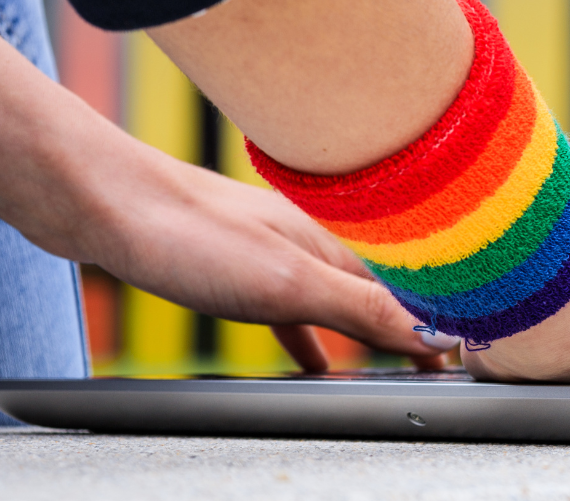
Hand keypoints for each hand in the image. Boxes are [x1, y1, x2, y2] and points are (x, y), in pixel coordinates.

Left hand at [82, 153, 450, 372]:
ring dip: (367, 330)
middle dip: (414, 324)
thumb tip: (433, 334)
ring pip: (339, 297)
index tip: (465, 355)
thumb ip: (361, 310)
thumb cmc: (189, 235)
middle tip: (438, 365)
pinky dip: (313, 334)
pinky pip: (295, 307)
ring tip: (389, 366)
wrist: (104, 204)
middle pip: (380, 290)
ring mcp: (275, 250)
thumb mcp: (287, 285)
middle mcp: (313, 241)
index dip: (440, 322)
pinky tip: (308, 355)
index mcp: (335, 243)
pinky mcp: (238, 264)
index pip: (408, 289)